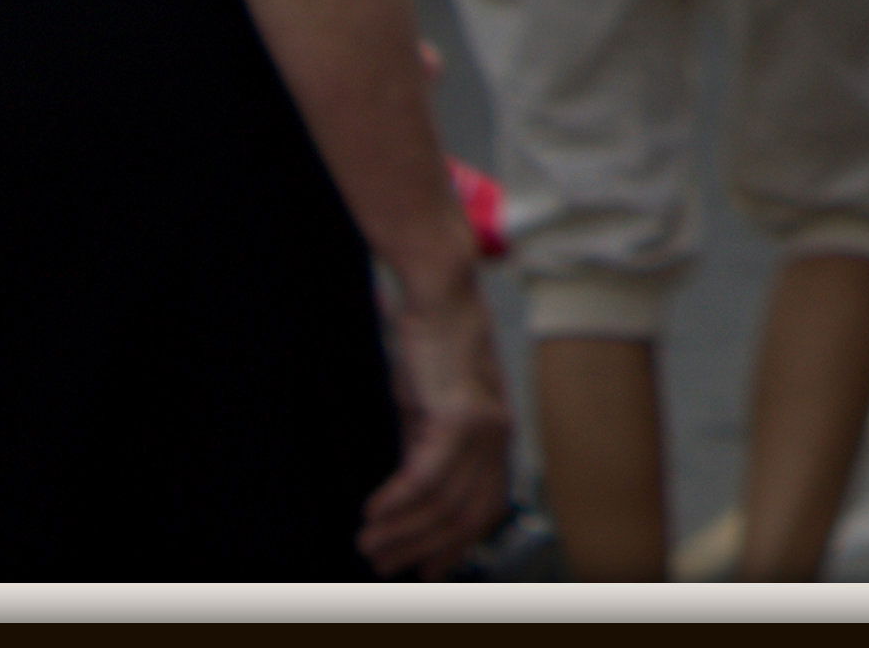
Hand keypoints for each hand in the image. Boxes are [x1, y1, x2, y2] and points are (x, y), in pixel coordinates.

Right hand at [355, 265, 514, 578]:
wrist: (441, 296)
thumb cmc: (432, 349)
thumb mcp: (432, 412)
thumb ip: (428, 454)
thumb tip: (408, 503)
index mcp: (498, 438)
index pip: (485, 509)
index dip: (455, 545)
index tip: (427, 571)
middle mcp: (500, 437)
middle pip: (465, 516)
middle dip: (422, 548)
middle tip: (382, 565)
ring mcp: (484, 427)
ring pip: (443, 503)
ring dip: (401, 531)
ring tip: (368, 544)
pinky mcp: (458, 415)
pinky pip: (425, 477)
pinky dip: (396, 501)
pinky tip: (373, 511)